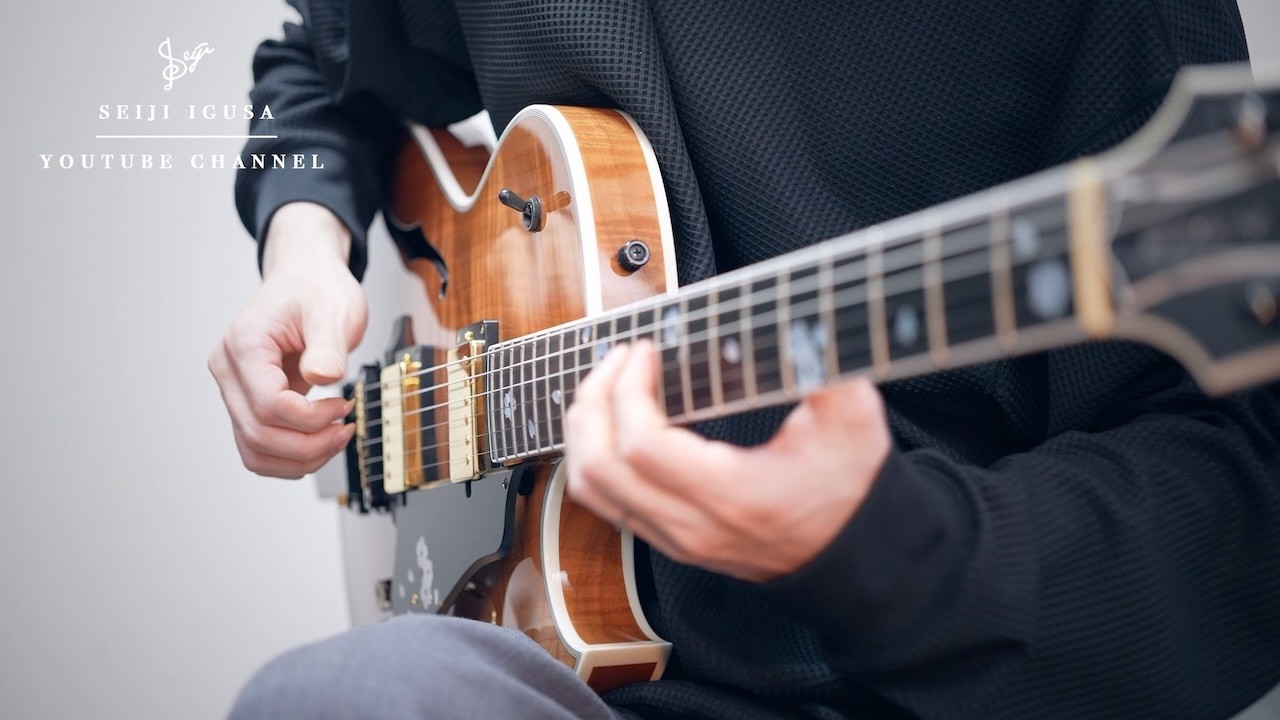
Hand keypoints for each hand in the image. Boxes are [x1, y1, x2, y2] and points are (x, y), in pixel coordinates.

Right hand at [208, 202, 367, 478]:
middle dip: (310, 445)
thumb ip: (327, 346)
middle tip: (346, 430)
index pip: (269, 404)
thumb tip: (324, 378)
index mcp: (244, 344)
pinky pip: (257, 447)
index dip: (311, 418)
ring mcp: (234, 389)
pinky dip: (289, 457)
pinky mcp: (246, 403)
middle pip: (259, 434)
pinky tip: (318, 443)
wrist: (305, 280)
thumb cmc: (315, 290)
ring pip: (254, 450)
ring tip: (335, 439)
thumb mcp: (332, 310)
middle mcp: (229, 370)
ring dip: (299, 458)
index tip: (344, 405)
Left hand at [564, 341, 891, 582]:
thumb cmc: (852, 491)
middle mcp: (692, 525)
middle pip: (599, 467)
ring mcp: (676, 537)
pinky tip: (610, 418)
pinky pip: (605, 499)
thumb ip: (824, 366)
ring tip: (604, 383)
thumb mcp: (852, 422)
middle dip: (595, 400)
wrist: (855, 558)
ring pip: (590, 489)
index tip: (645, 350)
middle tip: (618, 358)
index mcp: (729, 496)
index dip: (629, 389)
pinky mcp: (671, 539)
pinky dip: (594, 453)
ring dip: (585, 429)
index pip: (641, 445)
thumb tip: (798, 318)